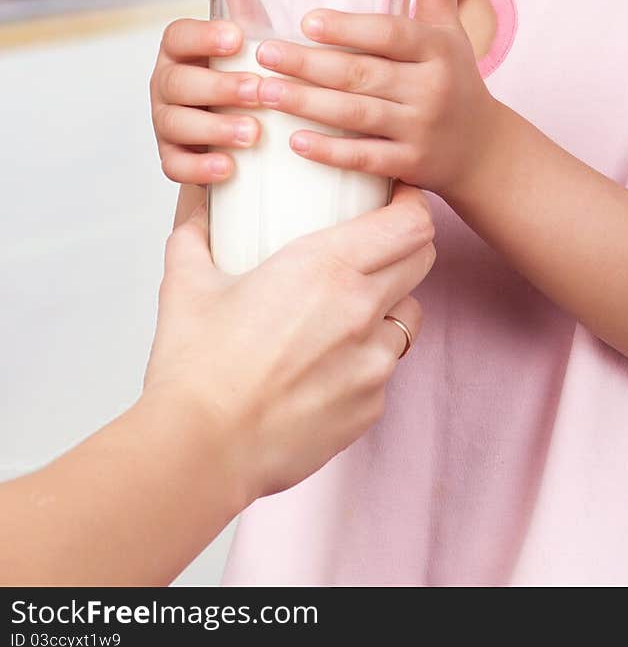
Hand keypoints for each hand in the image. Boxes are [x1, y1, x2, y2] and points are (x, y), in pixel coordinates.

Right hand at [143, 182, 434, 505]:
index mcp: (325, 266)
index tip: (400, 196)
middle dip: (407, 244)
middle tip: (378, 243)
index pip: (410, 222)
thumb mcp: (187, 282)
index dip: (413, 204)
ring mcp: (373, 362)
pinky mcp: (370, 406)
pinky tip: (326, 364)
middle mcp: (361, 309)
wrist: (201, 450)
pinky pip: (385, 369)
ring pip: (409, 316)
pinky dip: (366, 358)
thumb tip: (196, 206)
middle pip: (422, 259)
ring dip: (390, 304)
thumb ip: (196, 233)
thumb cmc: (196, 368)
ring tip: (349, 309)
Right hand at [150, 0, 256, 186]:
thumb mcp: (240, 31)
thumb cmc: (238, 68)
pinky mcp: (173, 157)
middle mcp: (167, 83)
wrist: (234, 125)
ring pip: (177, 125)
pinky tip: (229, 169)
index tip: (236, 38)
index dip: (203, 36)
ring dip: (215, 129)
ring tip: (254, 134)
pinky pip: (176, 165)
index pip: (179, 36)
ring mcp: (166, 121)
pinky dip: (200, 168)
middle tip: (260, 91)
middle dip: (219, 87)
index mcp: (181, 48)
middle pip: (180, 84)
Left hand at [253, 0, 502, 198]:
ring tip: (264, 92)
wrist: (485, 151)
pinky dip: (330, 152)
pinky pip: (366, 158)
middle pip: (363, 74)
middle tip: (263, 55)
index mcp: (437, 50)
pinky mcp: (411, 165)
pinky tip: (294, 142)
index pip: (392, 35)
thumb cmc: (454, 81)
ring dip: (307, 104)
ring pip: (357, 115)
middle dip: (309, 65)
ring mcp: (420, 129)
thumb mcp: (451, 35)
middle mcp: (431, 88)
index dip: (350, 28)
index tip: (307, 21)